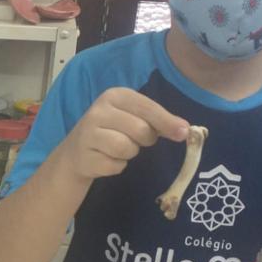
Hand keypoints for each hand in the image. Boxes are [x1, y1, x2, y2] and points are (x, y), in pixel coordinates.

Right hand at [60, 88, 189, 181]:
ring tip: (117, 148)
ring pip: (127, 148)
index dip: (167, 121)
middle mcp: (99, 110)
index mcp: (114, 95)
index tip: (184, 132)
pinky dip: (117, 166)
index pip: (148, 107)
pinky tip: (105, 158)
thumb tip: (185, 130)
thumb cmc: (112, 131)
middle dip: (145, 139)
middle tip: (134, 139)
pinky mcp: (85, 156)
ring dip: (130, 153)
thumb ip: (158, 120)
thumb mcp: (133, 117)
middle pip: (141, 129)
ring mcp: (88, 133)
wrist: (76, 152)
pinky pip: (116, 165)